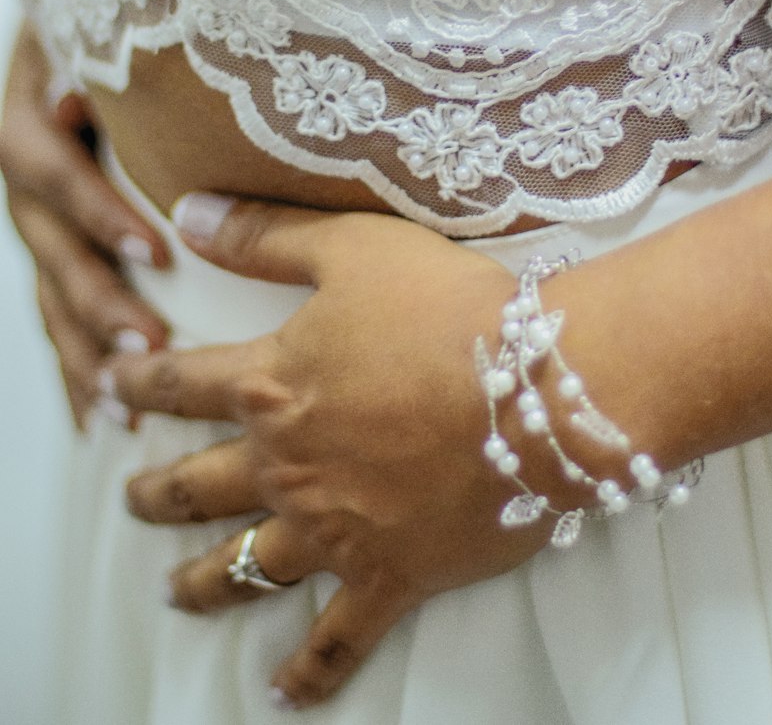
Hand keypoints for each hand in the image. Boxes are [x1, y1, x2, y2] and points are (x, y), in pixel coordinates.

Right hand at [0, 23, 170, 428]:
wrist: (74, 28)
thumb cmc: (109, 24)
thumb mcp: (100, 27)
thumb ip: (109, 58)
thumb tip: (91, 87)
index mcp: (27, 120)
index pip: (53, 172)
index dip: (98, 214)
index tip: (156, 255)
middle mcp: (20, 177)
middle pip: (50, 250)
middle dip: (98, 305)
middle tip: (150, 354)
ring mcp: (31, 219)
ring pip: (48, 295)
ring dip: (86, 352)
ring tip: (126, 407)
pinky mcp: (50, 247)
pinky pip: (54, 312)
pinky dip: (77, 365)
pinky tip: (99, 416)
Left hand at [105, 198, 555, 710]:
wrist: (538, 389)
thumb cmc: (447, 307)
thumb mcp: (351, 247)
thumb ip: (262, 235)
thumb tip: (186, 215)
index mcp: (271, 384)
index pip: (182, 383)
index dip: (140, 381)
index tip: (112, 385)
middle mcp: (285, 465)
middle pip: (197, 486)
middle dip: (156, 492)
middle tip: (132, 499)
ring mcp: (332, 530)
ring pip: (245, 568)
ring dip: (203, 582)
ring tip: (175, 591)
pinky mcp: (388, 575)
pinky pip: (337, 639)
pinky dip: (308, 673)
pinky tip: (282, 693)